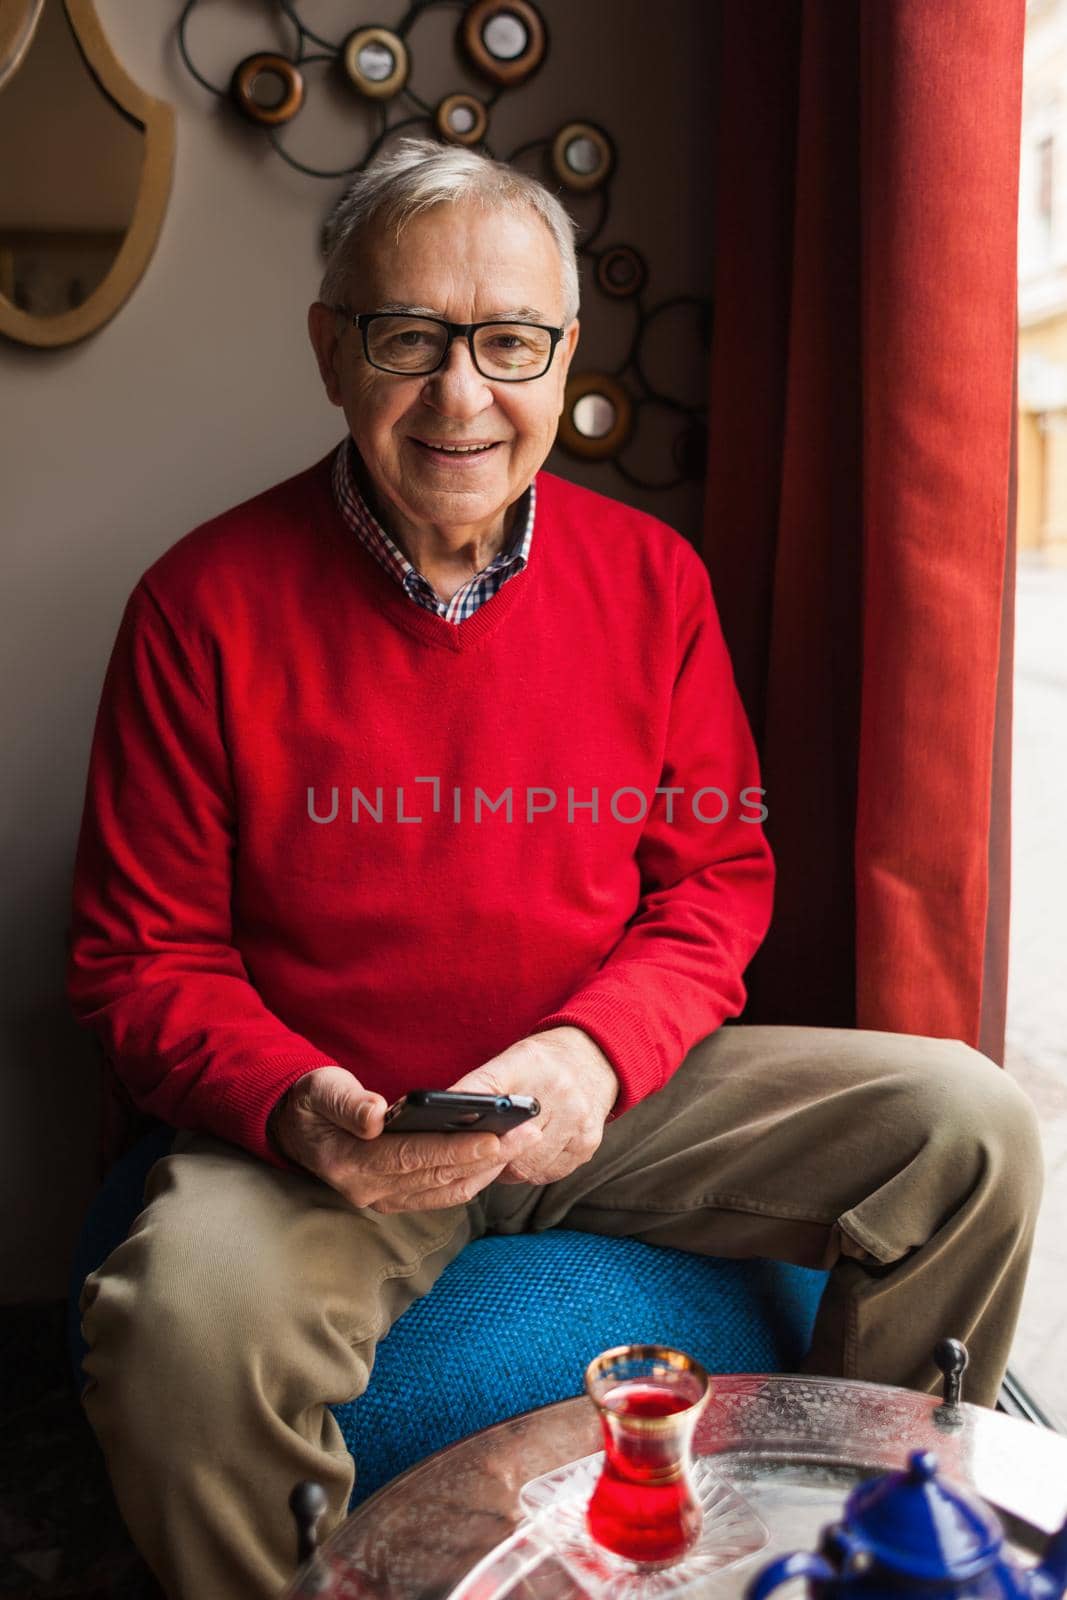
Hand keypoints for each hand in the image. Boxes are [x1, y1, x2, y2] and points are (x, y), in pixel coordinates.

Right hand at [267, 1066, 543, 1213]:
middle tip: (529, 1132)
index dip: (457, 1149)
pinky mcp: (394, 1198)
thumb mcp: (322, 1090)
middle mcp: (368, 1190)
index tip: (496, 1137)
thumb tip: (377, 1116)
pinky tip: (497, 1160)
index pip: (413, 1157)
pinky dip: (471, 1179)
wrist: (293, 1128)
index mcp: (351, 1163)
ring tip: (522, 1143)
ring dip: (487, 1170)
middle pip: (438, 1176)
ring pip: (445, 1191)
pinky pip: (440, 1194)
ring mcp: (381, 1199)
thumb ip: (348, 1103)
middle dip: (487, 1156)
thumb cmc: (312, 1102)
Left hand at [446, 1027, 618, 1186]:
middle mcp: (559, 1092)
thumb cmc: (544, 1063)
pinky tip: (526, 1156)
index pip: (485, 1089)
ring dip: (507, 1167)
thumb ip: (481, 1085)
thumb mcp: (512, 1059)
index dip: (463, 1116)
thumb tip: (441, 1119)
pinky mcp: (588, 1144)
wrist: (596, 1057)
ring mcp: (577, 1121)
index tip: (443, 1131)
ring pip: (525, 1167)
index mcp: (530, 1063)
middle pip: (506, 1144)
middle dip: (485, 1154)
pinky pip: (547, 1173)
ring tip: (499, 1155)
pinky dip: (531, 1171)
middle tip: (471, 1155)